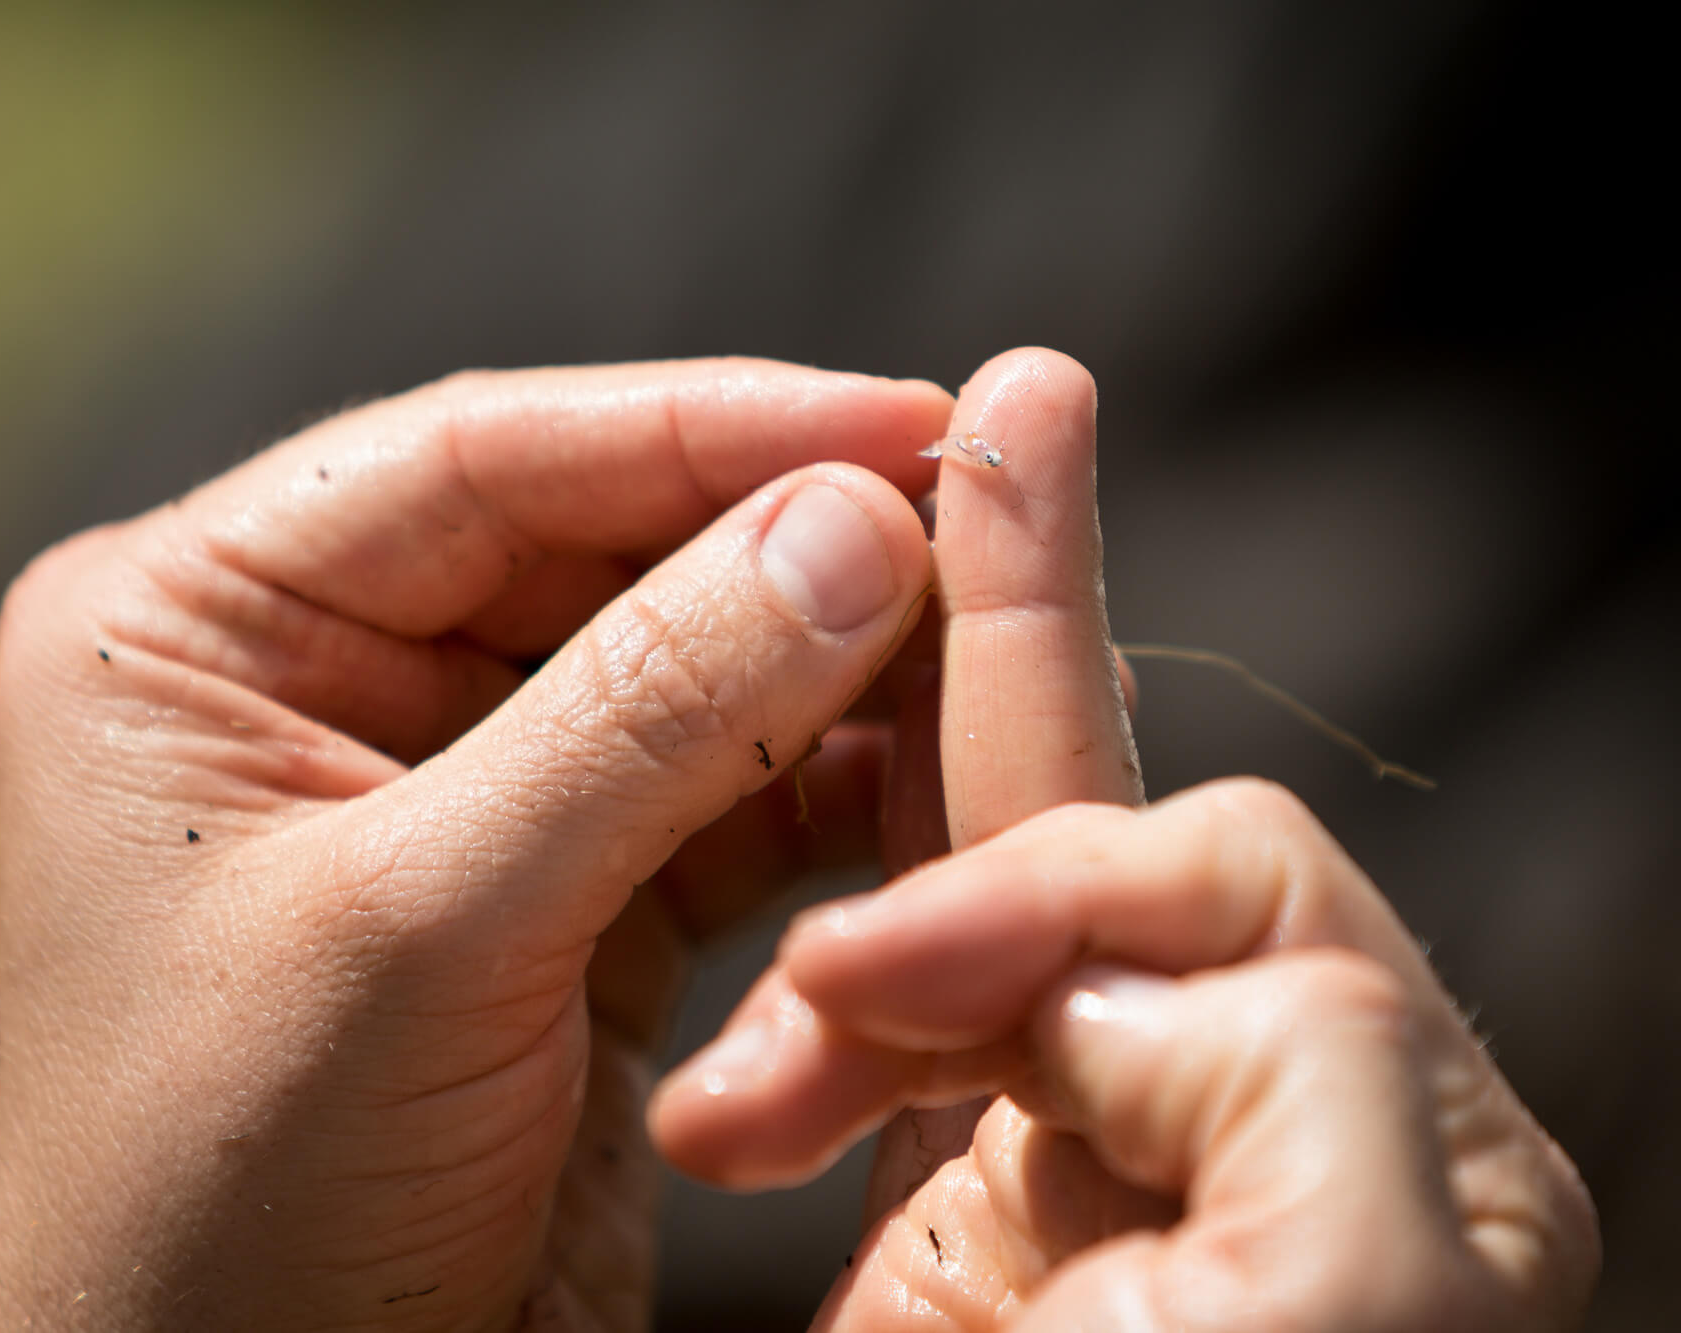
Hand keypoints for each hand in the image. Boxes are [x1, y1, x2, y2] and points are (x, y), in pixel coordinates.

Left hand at [0, 360, 951, 1329]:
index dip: (710, 426)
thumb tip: (857, 520)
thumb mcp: (429, 931)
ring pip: (676, 673)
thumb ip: (648, 712)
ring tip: (998, 647)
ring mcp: (438, 791)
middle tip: (983, 522)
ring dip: (832, 673)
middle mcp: (310, 679)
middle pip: (597, 552)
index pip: (484, 459)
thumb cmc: (242, 1202)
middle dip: (791, 551)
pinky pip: (711, 802)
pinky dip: (826, 795)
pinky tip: (936, 777)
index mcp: (191, 627)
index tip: (910, 419)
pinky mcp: (547, 902)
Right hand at [650, 352, 1598, 1329]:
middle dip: (1014, 632)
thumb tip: (1095, 958)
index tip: (880, 997)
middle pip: (1112, 814)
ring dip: (840, 938)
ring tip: (755, 1057)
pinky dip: (797, 1043)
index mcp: (1380, 1124)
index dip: (1036, 894)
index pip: (1212, 877)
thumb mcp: (1338, 1293)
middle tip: (991, 422)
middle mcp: (1254, 1107)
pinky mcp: (980, 1199)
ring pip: (977, 906)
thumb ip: (1300, 1066)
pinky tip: (732, 1114)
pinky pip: (893, 1026)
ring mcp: (1101, 1145)